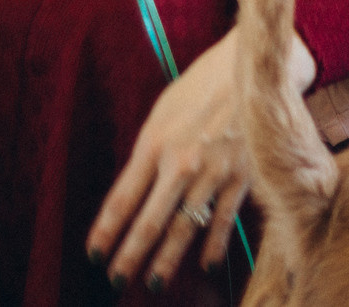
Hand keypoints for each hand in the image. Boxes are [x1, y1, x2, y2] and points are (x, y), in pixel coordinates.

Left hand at [88, 25, 318, 289]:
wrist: (255, 65)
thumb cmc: (205, 83)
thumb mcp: (165, 109)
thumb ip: (151, 149)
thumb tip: (138, 186)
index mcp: (154, 142)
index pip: (122, 198)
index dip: (106, 230)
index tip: (93, 253)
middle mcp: (180, 163)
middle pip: (148, 221)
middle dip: (129, 255)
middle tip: (114, 279)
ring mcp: (212, 173)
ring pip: (183, 229)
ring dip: (165, 260)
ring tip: (152, 283)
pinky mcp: (241, 177)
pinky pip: (222, 220)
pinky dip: (213, 245)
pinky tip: (204, 265)